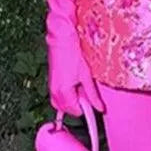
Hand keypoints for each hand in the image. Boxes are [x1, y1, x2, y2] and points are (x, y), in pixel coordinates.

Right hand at [45, 0, 104, 115]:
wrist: (61, 39)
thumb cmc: (72, 54)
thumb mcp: (86, 75)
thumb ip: (93, 94)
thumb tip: (99, 107)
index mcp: (64, 93)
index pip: (77, 111)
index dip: (86, 108)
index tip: (94, 104)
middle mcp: (54, 93)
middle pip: (68, 110)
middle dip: (78, 103)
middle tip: (86, 89)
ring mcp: (51, 88)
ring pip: (62, 104)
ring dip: (72, 99)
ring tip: (80, 84)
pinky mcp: (51, 82)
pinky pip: (58, 96)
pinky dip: (66, 94)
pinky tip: (74, 82)